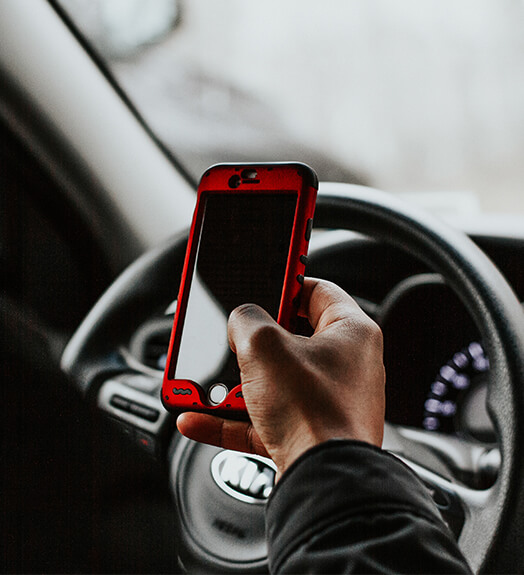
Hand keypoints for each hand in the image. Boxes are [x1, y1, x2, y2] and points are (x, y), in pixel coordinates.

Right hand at [177, 278, 384, 477]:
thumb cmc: (316, 414)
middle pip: (288, 337)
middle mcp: (344, 365)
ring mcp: (325, 400)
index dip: (284, 281)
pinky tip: (197, 417)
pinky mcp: (307, 430)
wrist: (323, 482)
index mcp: (351, 332)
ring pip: (271, 380)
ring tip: (204, 380)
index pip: (316, 289)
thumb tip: (239, 320)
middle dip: (249, 340)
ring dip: (232, 382)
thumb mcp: (264, 347)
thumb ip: (245, 320)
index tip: (260, 278)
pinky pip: (262, 416)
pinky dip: (230, 417)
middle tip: (228, 334)